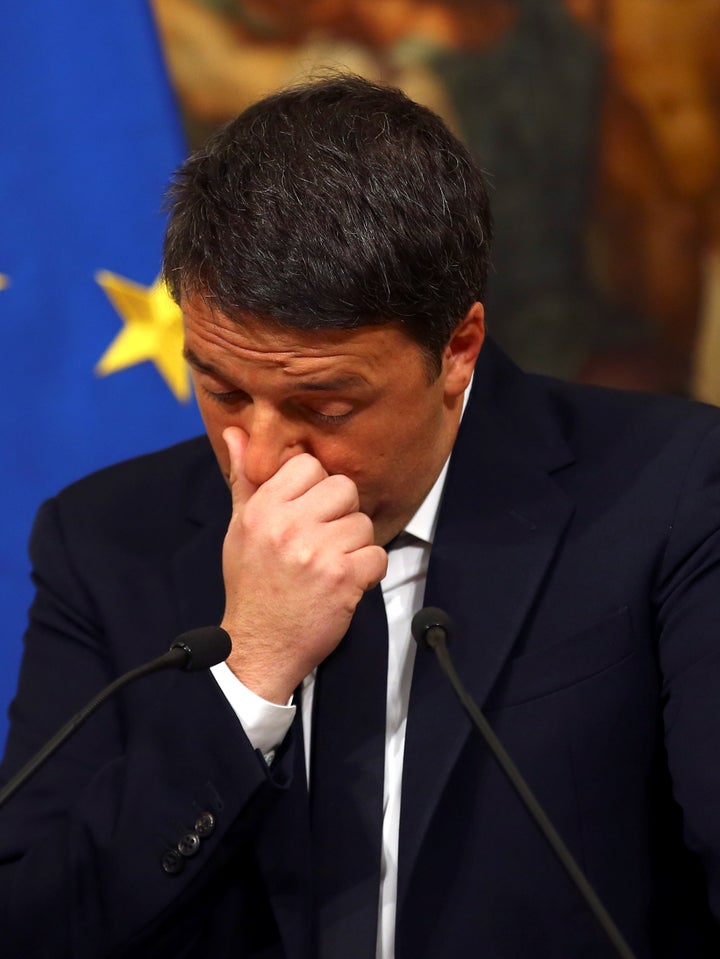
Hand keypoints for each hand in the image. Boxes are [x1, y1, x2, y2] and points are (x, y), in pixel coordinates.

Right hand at [220, 427, 387, 703]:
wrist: (258, 647)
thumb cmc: (252, 586)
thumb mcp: (239, 529)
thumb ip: (245, 479)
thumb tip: (236, 434)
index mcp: (262, 509)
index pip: (308, 465)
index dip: (316, 487)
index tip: (309, 512)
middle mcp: (288, 525)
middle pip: (343, 488)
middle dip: (340, 514)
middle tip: (323, 541)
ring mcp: (316, 551)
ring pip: (362, 523)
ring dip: (354, 546)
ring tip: (330, 565)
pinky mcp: (343, 578)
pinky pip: (377, 555)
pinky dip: (368, 572)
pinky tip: (344, 583)